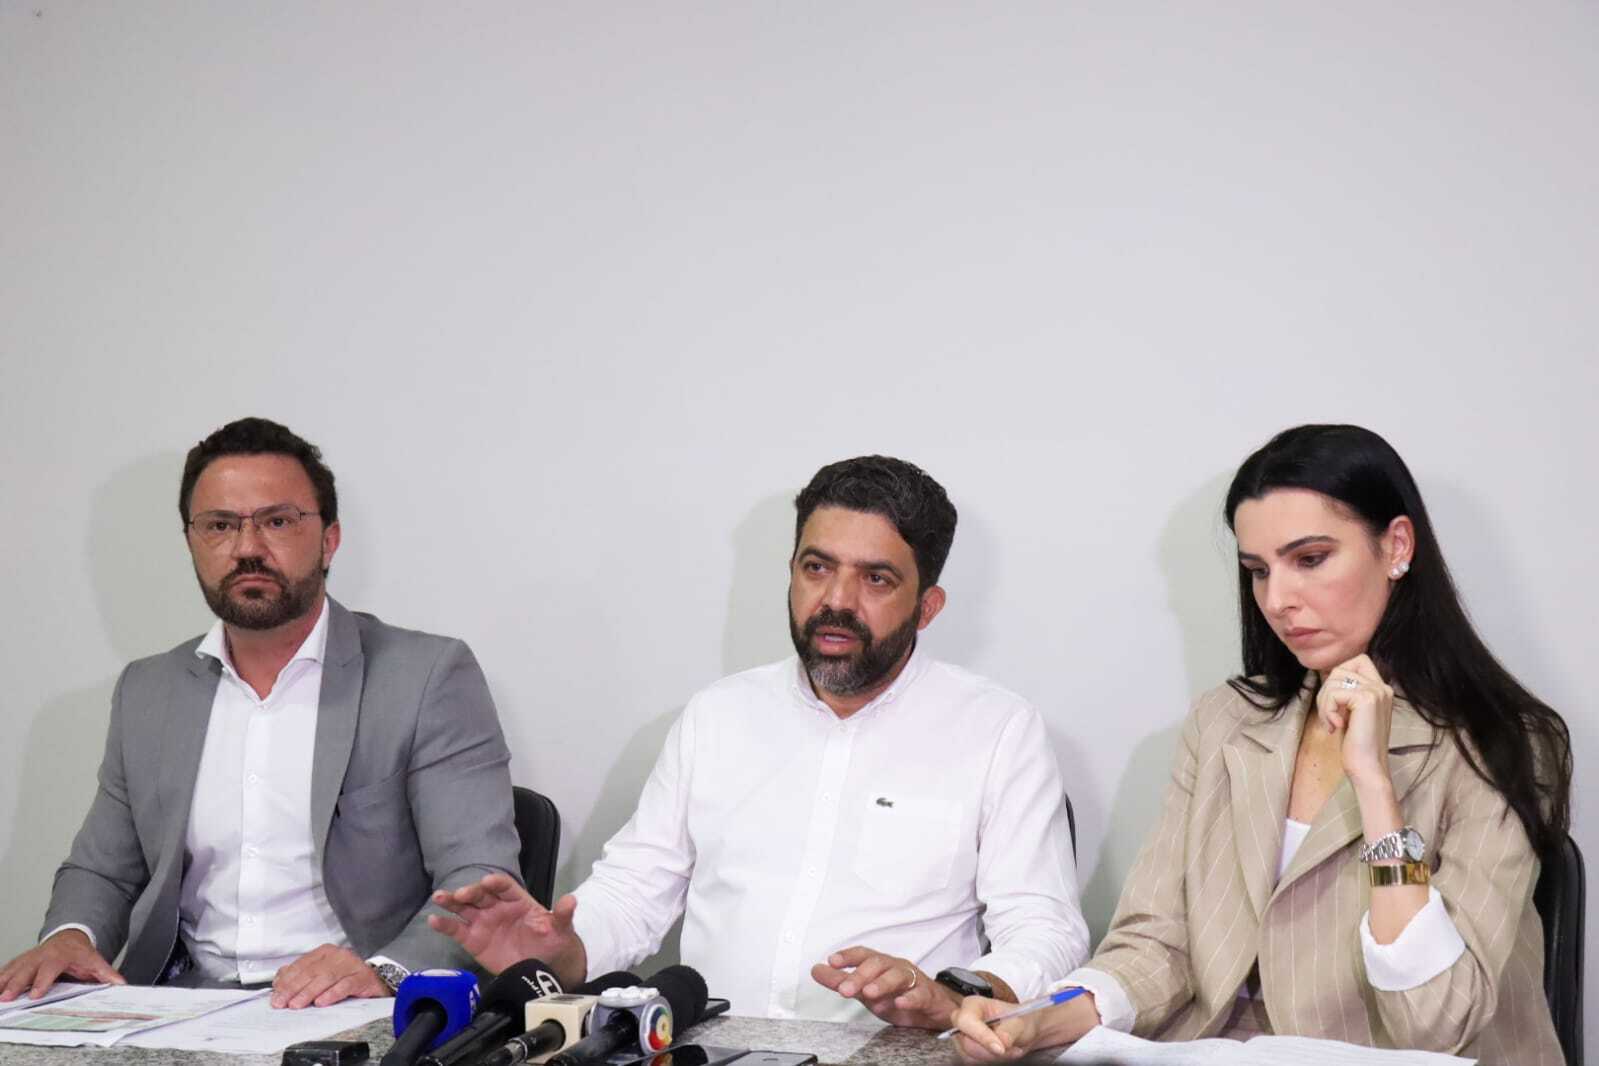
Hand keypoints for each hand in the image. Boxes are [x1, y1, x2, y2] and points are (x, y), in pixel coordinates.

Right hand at [0, 929, 123, 1001]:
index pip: (50, 969)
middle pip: (27, 970)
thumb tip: (120, 984)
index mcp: (60, 956)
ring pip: (13, 969)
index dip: (43, 982)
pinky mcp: (20, 962)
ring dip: (2, 982)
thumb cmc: (80, 953)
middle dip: (16, 984)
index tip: (36, 995)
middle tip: (6, 998)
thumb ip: (106, 973)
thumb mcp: (94, 961)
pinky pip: (6, 969)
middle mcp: (41, 956)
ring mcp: (29, 958)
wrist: (68, 937)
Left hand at [270, 944, 389, 1008]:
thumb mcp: (321, 975)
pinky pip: (346, 985)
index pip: (301, 965)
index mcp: (324, 952)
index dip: (286, 981)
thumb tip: (279, 982)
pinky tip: (322, 1001)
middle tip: (283, 1002)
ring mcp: (351, 964)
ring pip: (326, 977)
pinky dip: (332, 993)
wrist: (377, 980)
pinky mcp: (362, 977)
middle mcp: (338, 955)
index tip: (276, 995)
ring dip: (309, 992)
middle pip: (312, 971)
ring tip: (297, 1004)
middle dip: (294, 988)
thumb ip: (300, 976)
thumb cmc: (346, 977)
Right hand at [428, 874, 586, 987]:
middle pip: (480, 895)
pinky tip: (433, 920)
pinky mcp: (473, 940)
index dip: (495, 883)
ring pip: (464, 908)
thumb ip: (563, 915)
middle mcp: (497, 907)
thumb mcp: (560, 929)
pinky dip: (444, 925)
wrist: (541, 965)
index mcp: (517, 900)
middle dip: (470, 892)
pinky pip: (456, 930)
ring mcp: (483, 922)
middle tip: (460, 894)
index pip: (504, 886)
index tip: (487, 883)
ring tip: (439, 897)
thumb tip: (571, 900)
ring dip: (451, 901)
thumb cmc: (551, 941)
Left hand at [809, 947, 958, 1028]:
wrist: (933, 1009)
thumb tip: (816, 970)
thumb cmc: (898, 995)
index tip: (832, 961)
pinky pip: (920, 994)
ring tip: (869, 993)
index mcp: (881, 964)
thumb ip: (841, 980)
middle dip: (860, 975)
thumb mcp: (865, 990)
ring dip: (882, 983)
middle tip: (844, 990)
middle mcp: (896, 967)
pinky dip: (910, 998)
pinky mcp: (927, 996)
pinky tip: (900, 1003)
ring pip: (898, 976)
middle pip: (878, 964)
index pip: (863, 954)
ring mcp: (913, 980)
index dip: (848, 956)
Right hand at [949, 991, 1098, 1061]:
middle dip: (989, 1049)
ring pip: (970, 1057)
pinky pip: (977, 1063)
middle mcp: (967, 1021)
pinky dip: (994, 1061)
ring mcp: (969, 1038)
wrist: (1040, 1027)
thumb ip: (1010, 1032)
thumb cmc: (1033, 1018)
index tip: (1001, 1048)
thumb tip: (998, 1045)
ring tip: (1013, 1048)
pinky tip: (1008, 1054)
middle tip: (1012, 1047)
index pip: (965, 1021)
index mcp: (974, 1005)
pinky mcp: (975, 1052)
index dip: (980, 1036)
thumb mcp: (1025, 1023)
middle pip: (964, 1043)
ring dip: (993, 1057)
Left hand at [1316, 654, 1394, 789]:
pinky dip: (1327, 710)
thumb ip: (1346, 692)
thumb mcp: (1350, 712)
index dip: (1338, 675)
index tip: (1335, 701)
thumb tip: (1327, 674)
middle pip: (1340, 669)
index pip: (1358, 660)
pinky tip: (1335, 728)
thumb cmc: (1356, 745)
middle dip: (1326, 691)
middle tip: (1329, 716)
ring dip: (1324, 703)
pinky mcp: (1367, 699)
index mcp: (1381, 689)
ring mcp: (1377, 691)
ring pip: (1334, 680)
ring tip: (1332, 724)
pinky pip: (1334, 693)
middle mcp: (1382, 687)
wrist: (1367, 768)